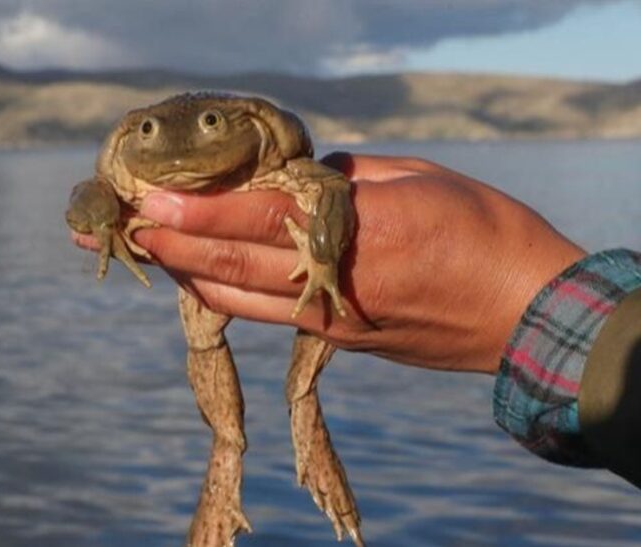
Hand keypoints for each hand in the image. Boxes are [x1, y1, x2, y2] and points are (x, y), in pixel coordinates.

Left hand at [72, 153, 584, 373]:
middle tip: (122, 226)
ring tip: (148, 249)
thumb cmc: (483, 232)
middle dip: (171, 245)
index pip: (258, 220)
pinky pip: (263, 313)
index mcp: (357, 232)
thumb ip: (344, 179)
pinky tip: (202, 276)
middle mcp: (331, 283)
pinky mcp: (334, 340)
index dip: (197, 211)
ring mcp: (328, 320)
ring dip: (187, 273)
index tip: (147, 201)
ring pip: (238, 299)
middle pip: (231, 266)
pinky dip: (225, 293)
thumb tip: (294, 180)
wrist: (525, 317)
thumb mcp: (417, 179)